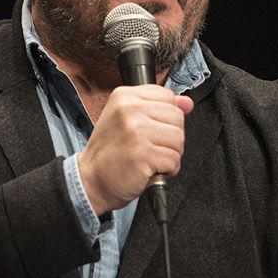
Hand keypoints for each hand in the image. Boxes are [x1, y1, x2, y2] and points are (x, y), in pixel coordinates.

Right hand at [77, 86, 193, 214]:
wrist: (90, 180)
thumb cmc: (109, 153)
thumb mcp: (127, 121)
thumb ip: (158, 108)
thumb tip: (187, 103)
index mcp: (125, 96)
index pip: (168, 97)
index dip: (166, 118)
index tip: (152, 130)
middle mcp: (129, 109)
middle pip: (177, 118)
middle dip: (170, 138)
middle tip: (150, 148)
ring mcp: (136, 131)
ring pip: (179, 139)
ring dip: (170, 155)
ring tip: (150, 159)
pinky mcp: (143, 153)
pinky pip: (174, 159)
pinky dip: (168, 170)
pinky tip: (150, 170)